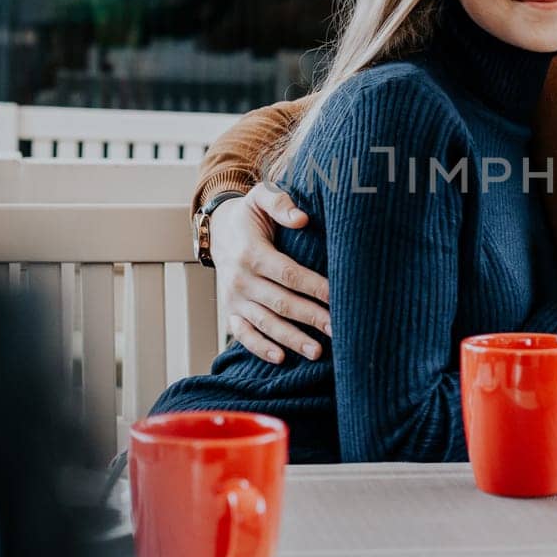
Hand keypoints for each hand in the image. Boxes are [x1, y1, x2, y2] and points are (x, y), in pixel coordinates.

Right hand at [213, 183, 330, 363]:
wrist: (217, 231)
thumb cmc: (249, 215)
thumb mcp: (260, 197)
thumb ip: (279, 202)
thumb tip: (302, 218)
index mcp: (252, 253)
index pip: (288, 273)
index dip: (314, 286)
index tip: (339, 296)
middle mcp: (241, 279)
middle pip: (281, 302)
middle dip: (311, 317)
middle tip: (338, 329)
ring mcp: (234, 299)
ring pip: (265, 323)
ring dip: (291, 339)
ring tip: (317, 352)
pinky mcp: (231, 312)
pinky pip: (243, 334)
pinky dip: (259, 348)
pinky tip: (281, 358)